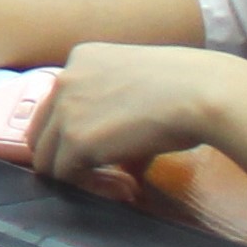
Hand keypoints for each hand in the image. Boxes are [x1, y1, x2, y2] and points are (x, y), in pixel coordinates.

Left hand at [23, 44, 229, 183]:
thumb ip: (114, 106)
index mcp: (81, 58)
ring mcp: (66, 109)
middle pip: (43, 132)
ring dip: (79, 176)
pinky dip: (91, 188)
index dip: (77, 135)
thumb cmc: (190, 87)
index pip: (57, 106)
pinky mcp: (76, 139)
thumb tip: (113, 148)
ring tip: (118, 185)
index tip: (106, 153)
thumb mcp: (140, 84)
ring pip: (48, 158)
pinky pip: (66, 176)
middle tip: (106, 175)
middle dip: (69, 157)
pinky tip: (124, 188)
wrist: (203, 92)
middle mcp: (65, 78)